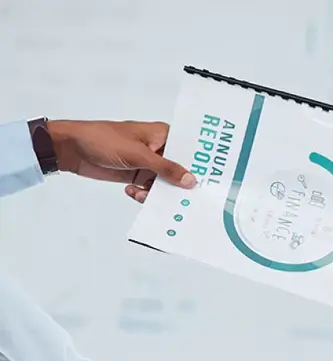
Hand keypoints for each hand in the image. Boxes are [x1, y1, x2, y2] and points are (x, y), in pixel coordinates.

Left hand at [46, 120, 194, 202]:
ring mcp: (146, 163)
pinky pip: (148, 188)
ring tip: (145, 194)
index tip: (207, 180)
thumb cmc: (103, 140)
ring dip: (158, 191)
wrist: (70, 149)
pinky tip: (133, 192)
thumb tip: (190, 180)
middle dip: (178, 183)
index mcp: (162, 135)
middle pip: (178, 169)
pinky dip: (144, 194)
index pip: (188, 149)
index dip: (198, 164)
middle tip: (183, 197)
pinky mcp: (135, 175)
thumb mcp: (138, 155)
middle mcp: (158, 148)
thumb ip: (166, 169)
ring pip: (163, 182)